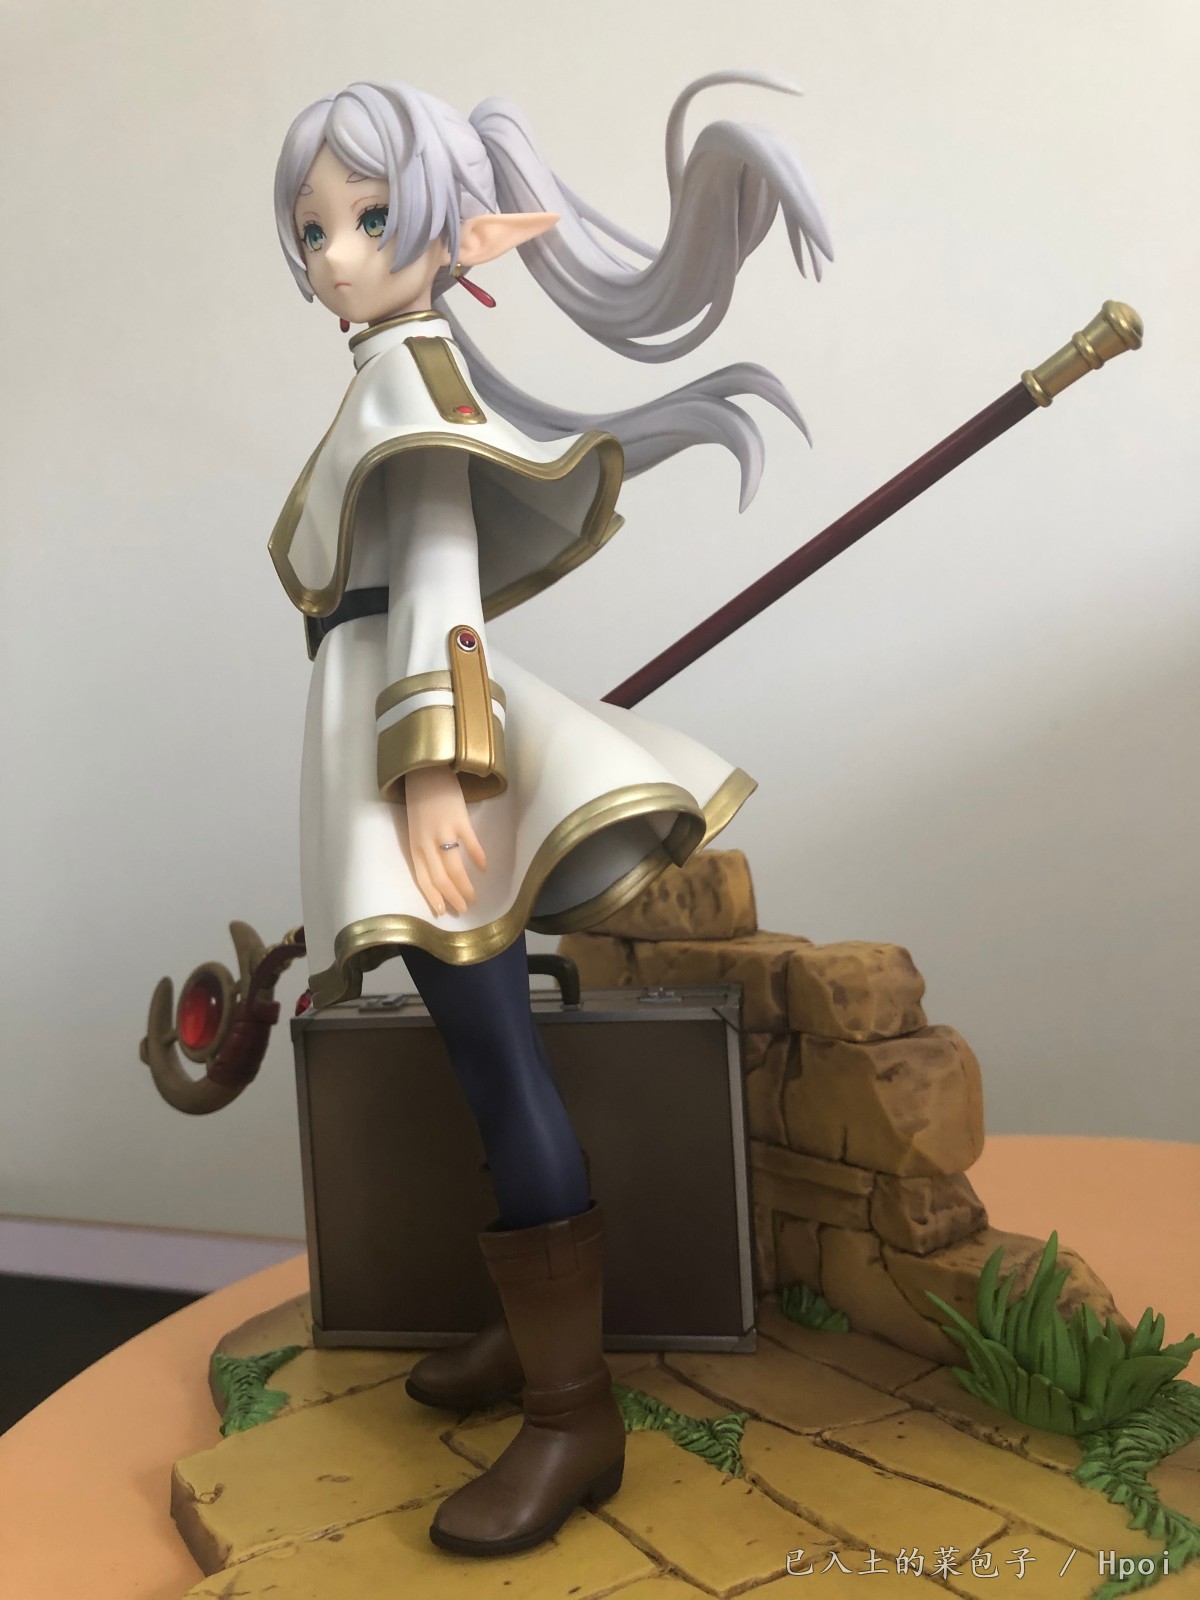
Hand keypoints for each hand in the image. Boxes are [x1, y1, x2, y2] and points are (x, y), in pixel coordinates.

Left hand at [403, 766, 487, 917]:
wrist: (424, 771)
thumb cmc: (420, 801)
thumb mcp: (416, 829)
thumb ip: (425, 848)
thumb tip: (441, 870)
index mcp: (414, 846)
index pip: (423, 879)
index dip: (434, 898)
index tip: (443, 912)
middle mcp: (427, 843)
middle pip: (441, 879)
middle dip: (453, 898)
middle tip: (464, 909)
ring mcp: (443, 832)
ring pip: (454, 868)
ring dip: (465, 886)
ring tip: (474, 897)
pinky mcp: (459, 819)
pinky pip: (470, 845)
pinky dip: (478, 858)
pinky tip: (483, 868)